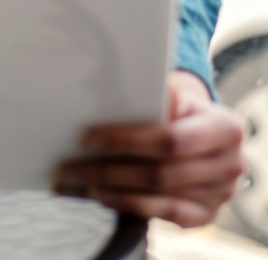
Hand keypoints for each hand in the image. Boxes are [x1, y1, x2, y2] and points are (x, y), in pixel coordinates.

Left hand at [53, 70, 244, 227]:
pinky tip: (101, 195)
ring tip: (76, 182)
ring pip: (157, 195)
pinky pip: (164, 214)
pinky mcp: (205, 214)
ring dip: (110, 189)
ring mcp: (220, 193)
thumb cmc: (178, 113)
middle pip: (160, 172)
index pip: (169, 139)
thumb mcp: (174, 98)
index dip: (124, 140)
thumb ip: (157, 96)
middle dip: (107, 170)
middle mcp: (230, 164)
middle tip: (69, 167)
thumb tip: (129, 84)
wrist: (200, 136)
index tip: (85, 138)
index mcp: (225, 128)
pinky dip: (128, 205)